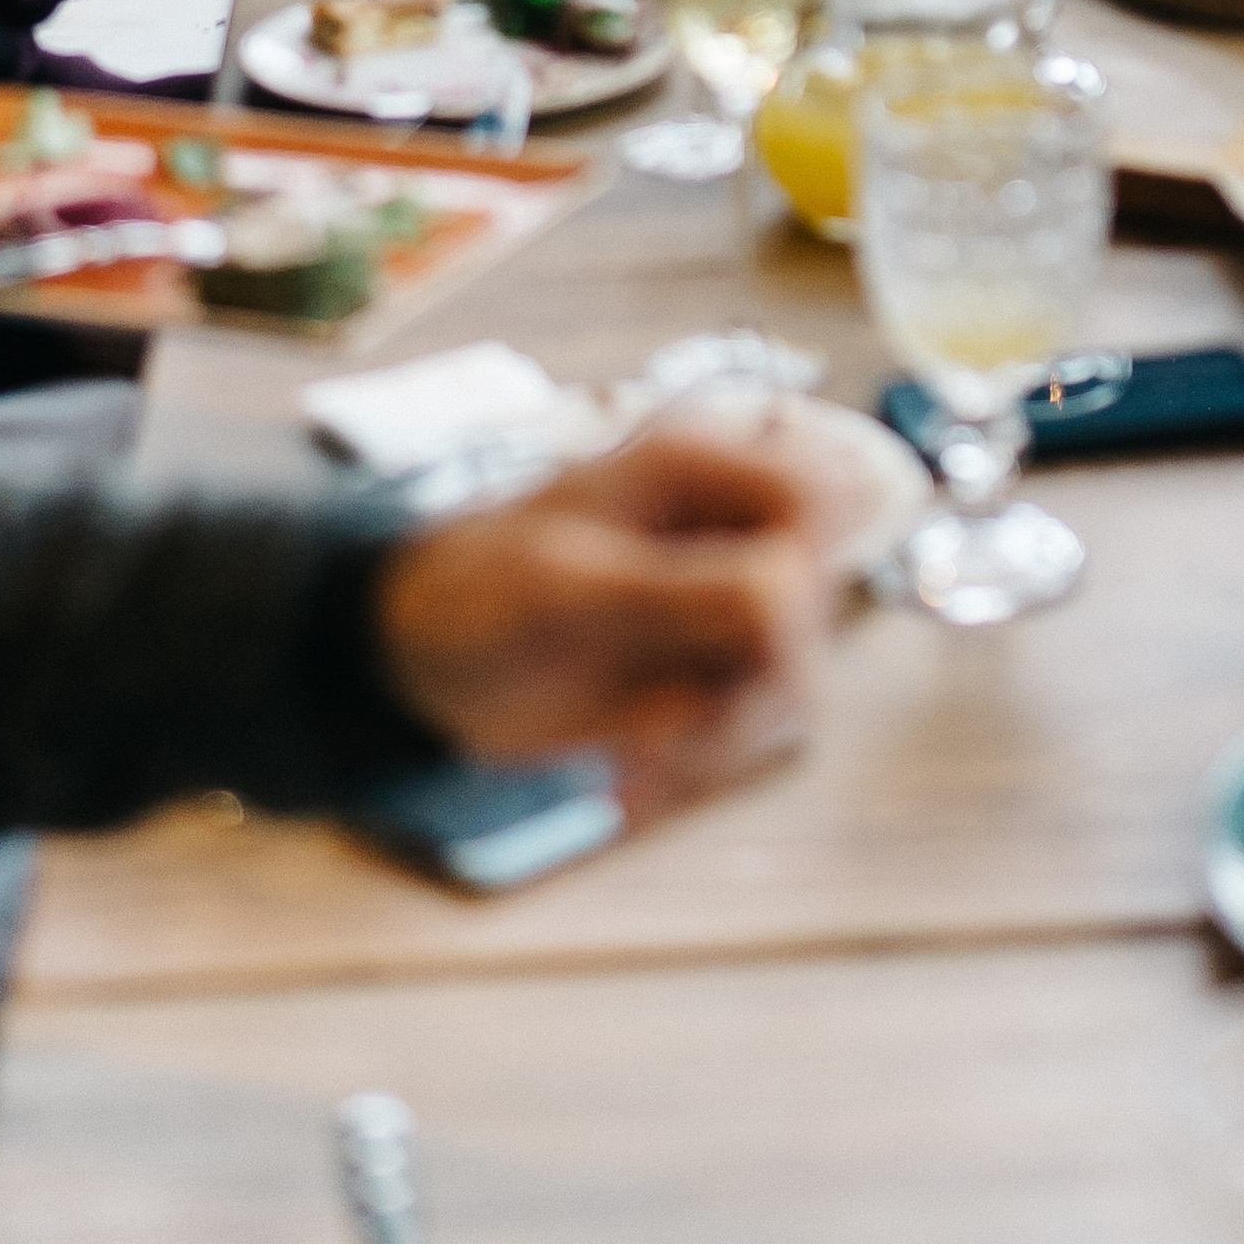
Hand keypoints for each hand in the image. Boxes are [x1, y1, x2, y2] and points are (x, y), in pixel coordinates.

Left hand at [375, 423, 845, 814]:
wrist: (424, 657)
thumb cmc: (478, 590)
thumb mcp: (565, 590)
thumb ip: (679, 588)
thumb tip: (791, 588)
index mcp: (700, 466)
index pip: (817, 498)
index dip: (807, 570)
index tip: (754, 640)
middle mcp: (730, 526)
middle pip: (820, 597)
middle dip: (763, 680)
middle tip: (685, 736)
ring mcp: (726, 600)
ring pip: (798, 669)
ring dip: (732, 736)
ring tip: (643, 764)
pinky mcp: (711, 666)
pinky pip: (756, 718)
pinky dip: (706, 761)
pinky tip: (634, 776)